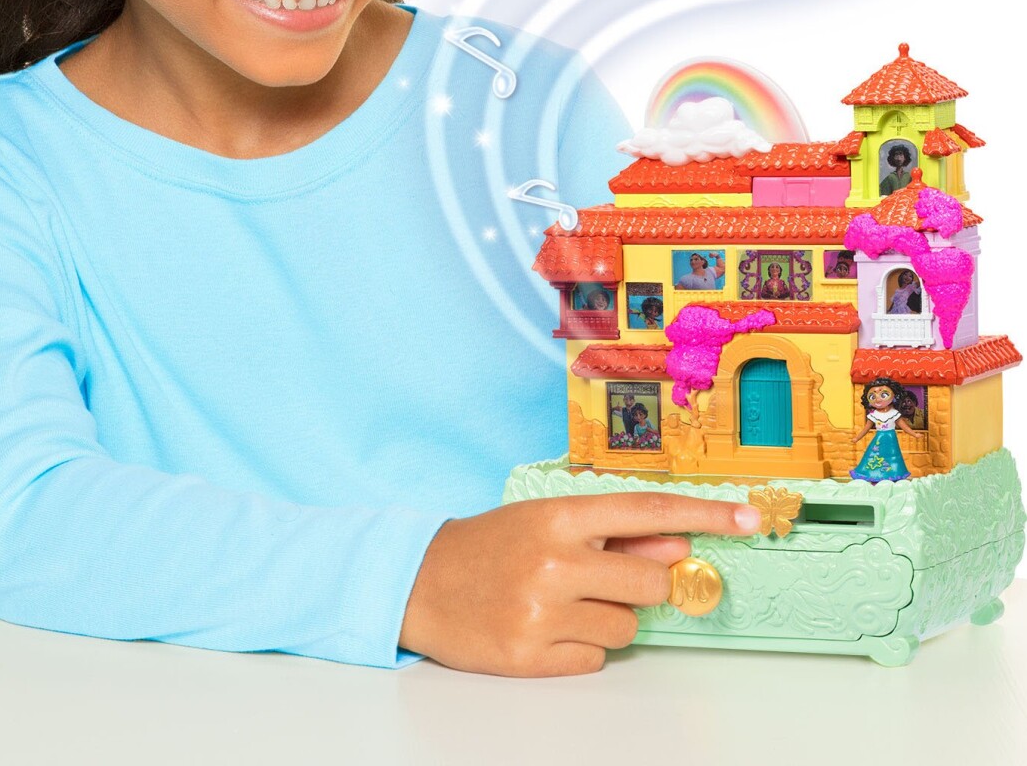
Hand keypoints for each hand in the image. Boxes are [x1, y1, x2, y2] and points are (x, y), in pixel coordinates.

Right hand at [398, 491, 760, 676]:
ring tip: (561, 605)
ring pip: (627, 629)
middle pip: (649, 582)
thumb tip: (680, 541)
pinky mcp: (531, 656)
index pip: (649, 510)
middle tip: (598, 579)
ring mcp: (542, 612)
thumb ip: (614, 532)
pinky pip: (596, 661)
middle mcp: (554, 561)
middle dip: (638, 586)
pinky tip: (546, 630)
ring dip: (607, 621)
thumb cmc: (490, 546)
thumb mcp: (546, 523)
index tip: (751, 516)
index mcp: (558, 517)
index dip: (706, 512)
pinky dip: (581, 650)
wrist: (420, 582)